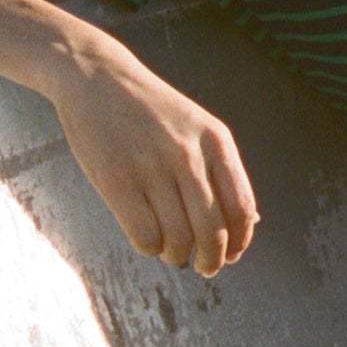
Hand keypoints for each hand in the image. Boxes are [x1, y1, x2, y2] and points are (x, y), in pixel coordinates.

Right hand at [46, 36, 259, 275]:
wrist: (99, 79)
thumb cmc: (152, 112)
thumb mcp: (198, 127)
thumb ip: (220, 169)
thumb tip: (247, 222)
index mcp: (216, 141)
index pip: (241, 206)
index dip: (241, 240)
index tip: (234, 255)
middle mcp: (188, 155)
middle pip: (213, 230)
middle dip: (212, 259)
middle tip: (206, 268)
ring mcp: (152, 168)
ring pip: (179, 239)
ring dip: (179, 257)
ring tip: (174, 254)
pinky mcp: (117, 182)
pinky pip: (145, 236)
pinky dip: (151, 248)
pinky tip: (149, 241)